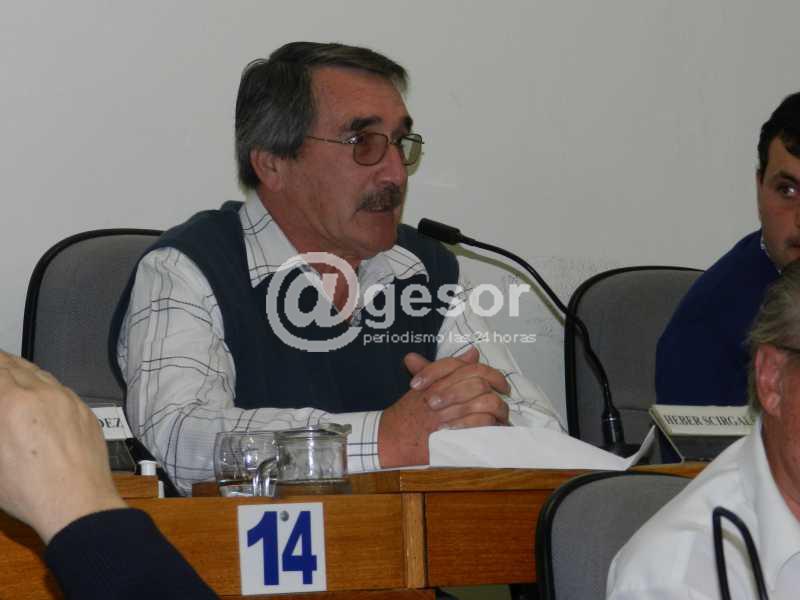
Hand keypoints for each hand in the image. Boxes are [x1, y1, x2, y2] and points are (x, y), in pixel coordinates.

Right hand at [0, 353, 125, 542]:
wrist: (79, 503)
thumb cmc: (30, 491)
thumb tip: (3, 416)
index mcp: (14, 404)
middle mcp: (45, 394)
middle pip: (18, 366)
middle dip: (2, 364)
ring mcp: (70, 401)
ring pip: (43, 375)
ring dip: (25, 372)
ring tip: (14, 373)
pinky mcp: (86, 412)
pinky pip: (63, 391)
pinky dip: (47, 387)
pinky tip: (42, 395)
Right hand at [377, 347, 509, 467]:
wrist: (390, 440)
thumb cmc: (407, 415)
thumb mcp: (423, 386)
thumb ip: (447, 368)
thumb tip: (472, 352)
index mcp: (435, 380)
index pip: (468, 368)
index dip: (490, 374)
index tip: (500, 384)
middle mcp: (440, 393)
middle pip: (479, 383)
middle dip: (498, 391)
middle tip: (505, 400)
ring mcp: (445, 413)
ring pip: (485, 403)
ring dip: (498, 410)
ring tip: (502, 417)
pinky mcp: (450, 434)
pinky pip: (480, 424)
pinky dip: (491, 425)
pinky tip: (494, 429)